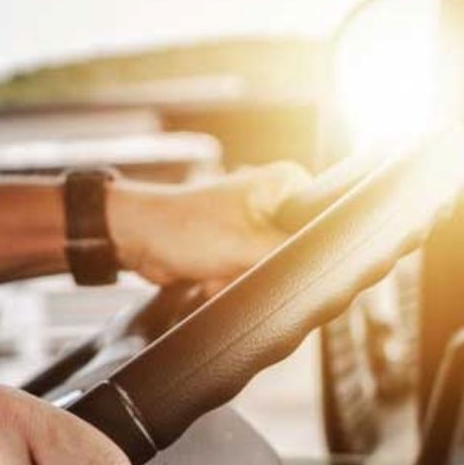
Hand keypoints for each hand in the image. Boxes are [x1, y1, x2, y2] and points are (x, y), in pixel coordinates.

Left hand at [108, 162, 311, 294]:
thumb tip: (326, 267)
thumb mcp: (248, 247)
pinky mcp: (236, 245)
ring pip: (269, 268)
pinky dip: (229, 281)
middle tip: (237, 265)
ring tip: (217, 269)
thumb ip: (292, 256)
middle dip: (262, 269)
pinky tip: (209, 276)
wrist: (137, 240)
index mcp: (286, 183)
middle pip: (293, 250)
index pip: (323, 221)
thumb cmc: (185, 230)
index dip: (307, 250)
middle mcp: (274, 198)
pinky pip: (247, 274)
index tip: (279, 262)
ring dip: (241, 278)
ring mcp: (254, 223)